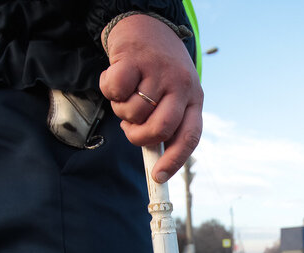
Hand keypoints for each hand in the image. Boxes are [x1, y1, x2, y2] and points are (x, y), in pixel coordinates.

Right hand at [99, 14, 202, 183]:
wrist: (146, 24)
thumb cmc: (158, 69)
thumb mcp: (173, 94)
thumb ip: (166, 122)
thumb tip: (155, 162)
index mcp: (194, 99)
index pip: (189, 136)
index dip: (175, 160)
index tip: (158, 177)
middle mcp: (181, 85)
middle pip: (160, 129)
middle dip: (138, 136)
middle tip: (130, 128)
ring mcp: (159, 71)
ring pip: (133, 111)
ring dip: (121, 110)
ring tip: (126, 94)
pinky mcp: (135, 58)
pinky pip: (116, 90)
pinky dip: (109, 89)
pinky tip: (116, 78)